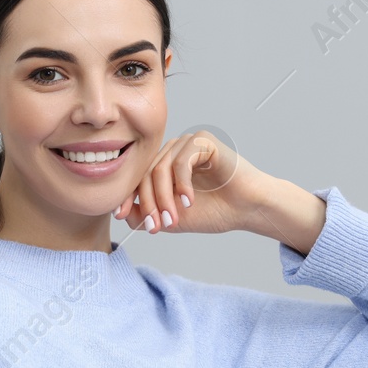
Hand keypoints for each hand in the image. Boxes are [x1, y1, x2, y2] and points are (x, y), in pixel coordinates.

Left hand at [113, 129, 274, 236]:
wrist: (247, 209)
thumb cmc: (214, 211)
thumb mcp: (172, 218)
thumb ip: (146, 214)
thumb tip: (120, 212)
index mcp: (162, 165)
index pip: (136, 178)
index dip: (127, 197)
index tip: (121, 216)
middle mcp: (172, 151)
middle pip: (146, 175)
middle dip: (148, 203)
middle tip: (157, 226)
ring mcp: (187, 144)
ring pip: (161, 169)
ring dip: (164, 198)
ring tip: (173, 219)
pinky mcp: (203, 141)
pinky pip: (182, 162)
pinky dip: (182, 185)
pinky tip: (190, 202)